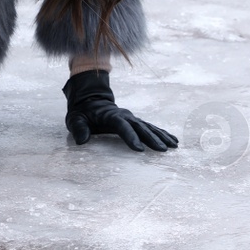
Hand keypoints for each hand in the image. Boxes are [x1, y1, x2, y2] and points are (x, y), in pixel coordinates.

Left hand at [62, 69, 177, 152]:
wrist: (89, 99)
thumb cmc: (82, 112)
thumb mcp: (75, 119)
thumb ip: (78, 129)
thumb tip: (81, 141)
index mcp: (111, 116)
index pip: (122, 126)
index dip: (131, 137)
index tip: (139, 149)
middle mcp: (125, 115)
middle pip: (141, 127)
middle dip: (152, 138)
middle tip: (163, 149)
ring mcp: (131, 117)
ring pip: (149, 126)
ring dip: (162, 136)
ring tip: (174, 146)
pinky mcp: (135, 121)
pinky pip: (150, 127)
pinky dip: (162, 133)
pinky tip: (173, 140)